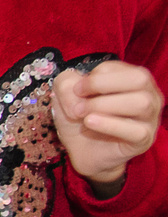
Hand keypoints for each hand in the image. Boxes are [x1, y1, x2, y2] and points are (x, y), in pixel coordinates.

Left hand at [55, 60, 162, 192]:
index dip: (95, 75)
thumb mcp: (65, 94)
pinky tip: (90, 123)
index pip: (122, 66)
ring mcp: (149, 117)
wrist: (82, 150)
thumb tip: (77, 94)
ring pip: (141, 103)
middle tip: (80, 99)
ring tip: (83, 115)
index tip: (78, 89)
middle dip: (102, 85)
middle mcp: (147, 94)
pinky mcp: (144, 139)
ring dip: (103, 106)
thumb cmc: (80, 117)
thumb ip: (66, 83)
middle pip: (139, 78)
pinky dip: (109, 125)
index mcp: (132, 79)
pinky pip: (135, 130)